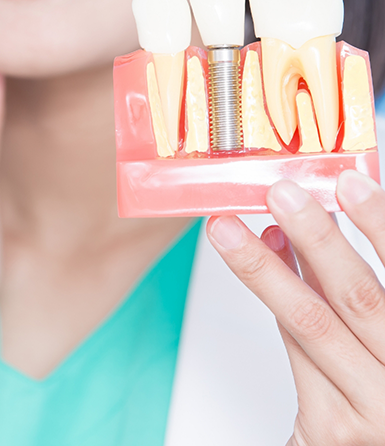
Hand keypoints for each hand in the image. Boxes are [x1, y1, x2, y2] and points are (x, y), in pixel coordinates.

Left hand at [207, 172, 384, 445]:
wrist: (369, 445)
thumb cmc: (378, 384)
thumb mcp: (380, 330)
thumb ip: (351, 284)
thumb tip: (308, 226)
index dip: (378, 223)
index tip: (349, 180)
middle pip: (356, 296)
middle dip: (315, 238)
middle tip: (280, 195)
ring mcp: (372, 410)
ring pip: (309, 321)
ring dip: (264, 267)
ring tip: (230, 228)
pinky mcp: (331, 429)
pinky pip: (294, 348)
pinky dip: (273, 300)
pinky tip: (258, 264)